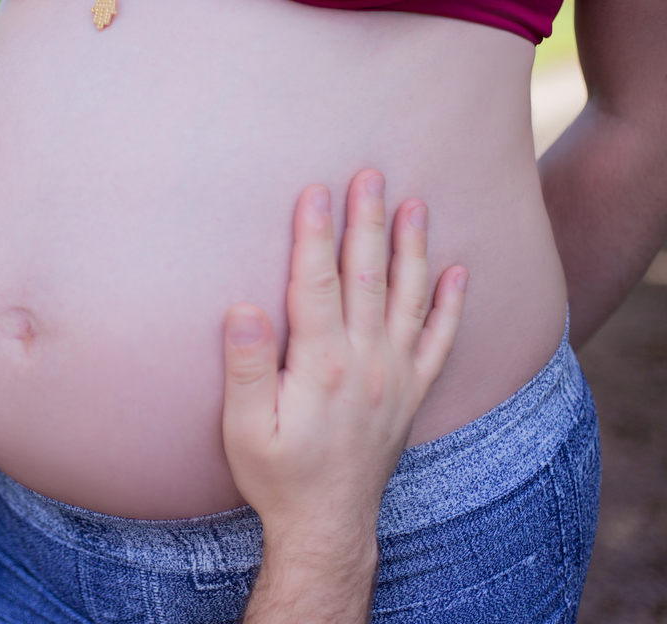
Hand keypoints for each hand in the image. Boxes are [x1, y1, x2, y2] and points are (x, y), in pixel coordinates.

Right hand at [222, 169, 467, 621]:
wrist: (327, 526)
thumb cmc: (277, 476)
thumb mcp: (244, 429)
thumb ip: (246, 367)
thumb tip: (243, 308)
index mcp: (321, 366)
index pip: (317, 284)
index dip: (315, 235)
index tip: (316, 189)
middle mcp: (366, 363)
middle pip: (368, 278)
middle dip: (367, 222)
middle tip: (371, 174)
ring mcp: (395, 377)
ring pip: (408, 299)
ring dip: (412, 248)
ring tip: (416, 203)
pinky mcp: (411, 394)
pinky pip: (439, 342)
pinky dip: (451, 306)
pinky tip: (457, 273)